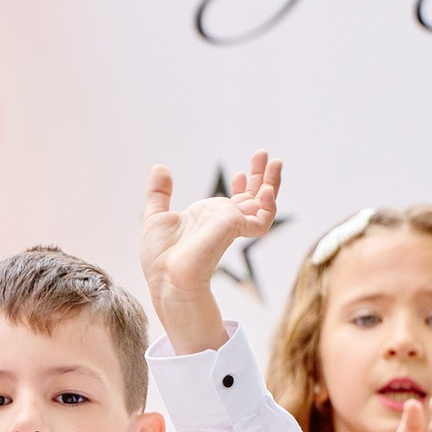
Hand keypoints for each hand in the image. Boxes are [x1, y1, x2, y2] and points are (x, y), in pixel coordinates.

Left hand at [139, 151, 281, 319]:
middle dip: (260, 176)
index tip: (240, 173)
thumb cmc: (160, 258)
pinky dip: (269, 206)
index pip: (235, 201)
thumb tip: (159, 168)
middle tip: (263, 154)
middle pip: (252, 197)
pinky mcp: (234, 229)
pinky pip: (262, 219)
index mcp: (209, 218)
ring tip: (275, 161)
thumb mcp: (156, 217)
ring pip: (262, 204)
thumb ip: (159, 193)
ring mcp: (231, 225)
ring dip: (271, 182)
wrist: (166, 277)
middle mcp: (223, 221)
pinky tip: (269, 191)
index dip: (241, 186)